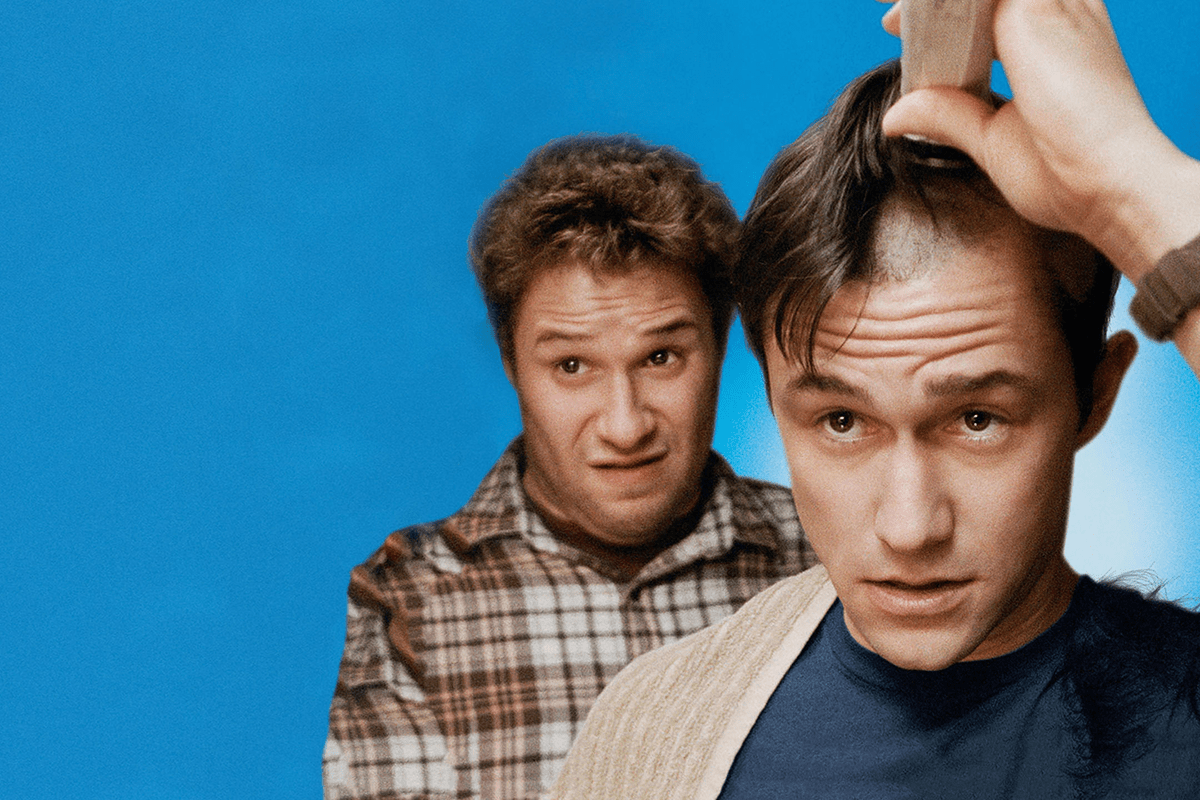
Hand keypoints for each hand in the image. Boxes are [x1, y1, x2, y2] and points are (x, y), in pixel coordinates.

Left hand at [878, 0, 1199, 282]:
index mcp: (1057, 32)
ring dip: (931, 5)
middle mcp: (1059, 6)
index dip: (946, 12)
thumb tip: (896, 114)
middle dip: (934, 6)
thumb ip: (950, 115)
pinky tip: (899, 18)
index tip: (897, 26)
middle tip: (889, 21)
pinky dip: (934, 6)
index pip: (990, 6)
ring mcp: (1049, 1)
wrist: (1104, 185)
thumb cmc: (1065, 173)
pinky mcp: (1031, 6)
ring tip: (890, 19)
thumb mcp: (992, 138)